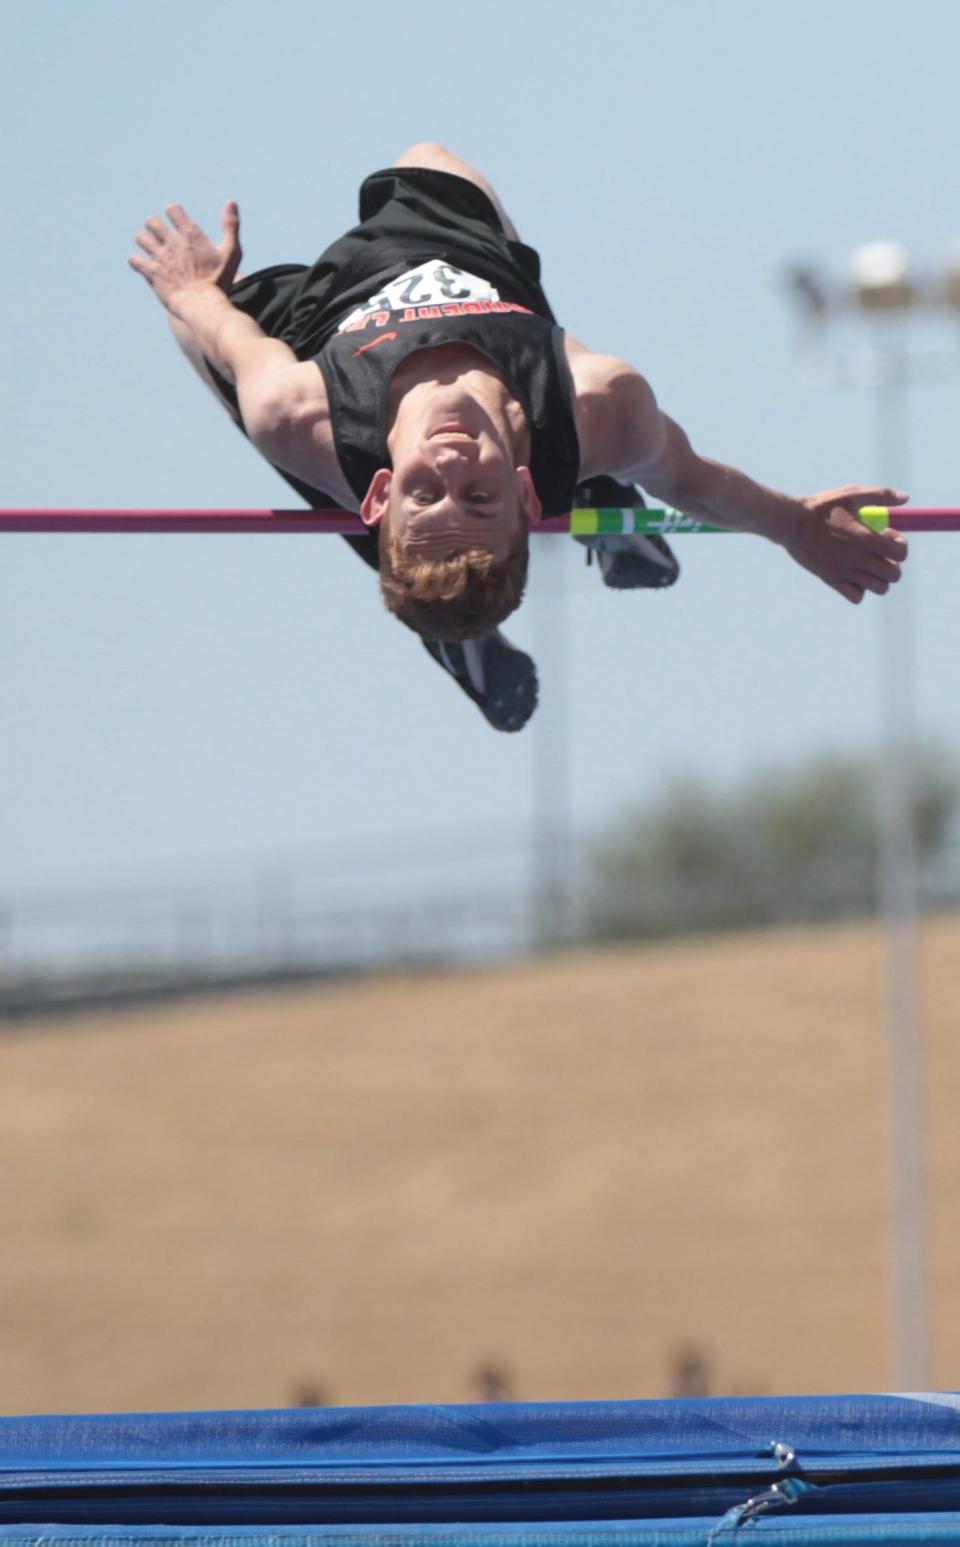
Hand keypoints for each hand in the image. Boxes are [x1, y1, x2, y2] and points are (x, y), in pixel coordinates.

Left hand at [128, 201, 241, 309]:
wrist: (202, 304)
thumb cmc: (219, 281)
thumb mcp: (231, 253)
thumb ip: (230, 226)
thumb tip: (232, 202)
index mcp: (190, 234)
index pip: (173, 210)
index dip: (173, 213)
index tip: (177, 221)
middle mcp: (172, 242)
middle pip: (152, 222)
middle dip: (154, 226)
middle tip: (160, 236)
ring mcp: (160, 257)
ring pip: (142, 238)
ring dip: (145, 241)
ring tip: (152, 250)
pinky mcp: (151, 272)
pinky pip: (135, 261)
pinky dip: (136, 262)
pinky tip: (141, 265)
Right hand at [786, 485, 908, 602]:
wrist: (791, 524)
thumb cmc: (822, 507)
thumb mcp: (852, 494)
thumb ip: (881, 495)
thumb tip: (906, 497)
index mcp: (866, 538)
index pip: (901, 553)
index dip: (900, 544)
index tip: (887, 534)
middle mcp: (858, 559)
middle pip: (894, 575)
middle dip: (893, 563)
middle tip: (880, 552)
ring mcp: (845, 572)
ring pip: (880, 589)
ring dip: (879, 578)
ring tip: (868, 565)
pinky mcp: (832, 581)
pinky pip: (856, 597)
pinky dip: (860, 589)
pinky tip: (853, 574)